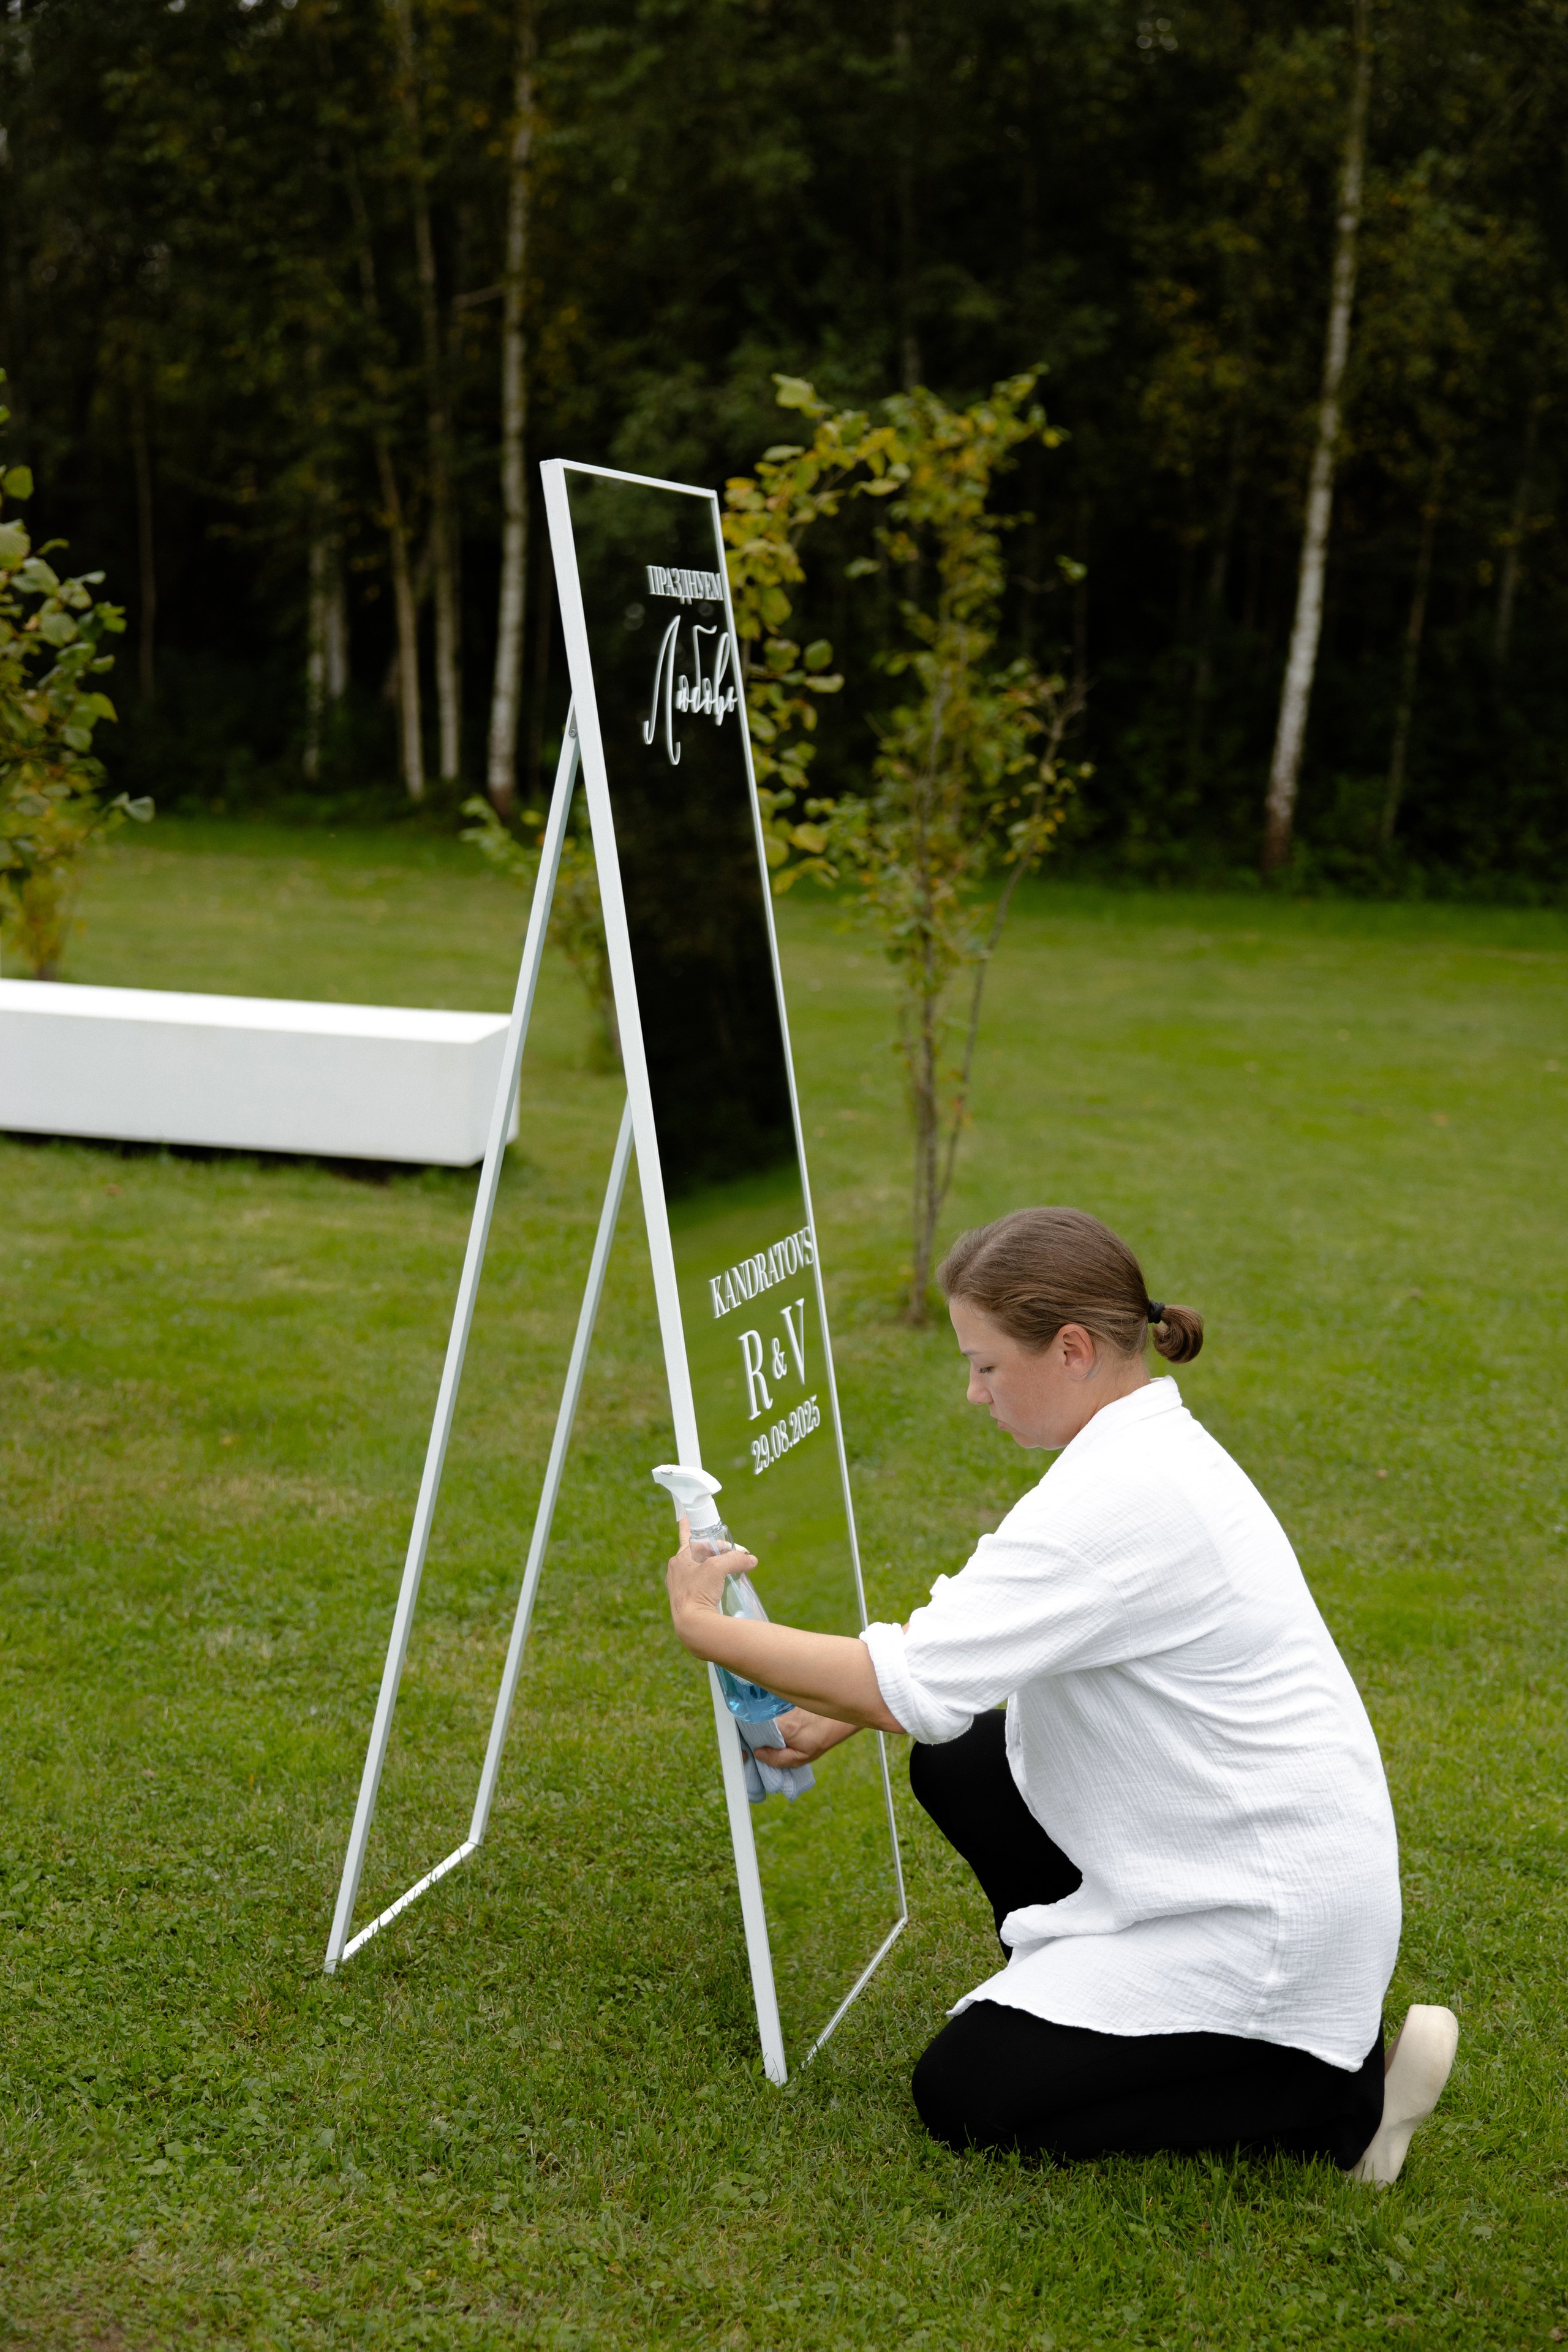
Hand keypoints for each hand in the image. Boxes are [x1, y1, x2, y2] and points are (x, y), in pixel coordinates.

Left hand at [665, 1517, 755, 1648]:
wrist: (693, 1625)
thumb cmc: (698, 1592)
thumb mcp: (718, 1568)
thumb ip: (735, 1559)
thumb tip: (750, 1559)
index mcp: (678, 1560)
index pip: (685, 1536)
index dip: (688, 1526)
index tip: (685, 1517)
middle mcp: (676, 1573)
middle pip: (698, 1554)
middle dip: (714, 1552)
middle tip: (731, 1552)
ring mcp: (680, 1588)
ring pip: (700, 1571)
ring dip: (714, 1568)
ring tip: (729, 1570)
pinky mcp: (687, 1602)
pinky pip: (701, 1586)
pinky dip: (712, 1583)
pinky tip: (722, 1587)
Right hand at [750, 1708, 860, 1768]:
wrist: (837, 1718)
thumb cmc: (820, 1737)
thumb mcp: (801, 1757)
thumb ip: (778, 1759)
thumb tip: (758, 1753)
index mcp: (782, 1726)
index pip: (753, 1727)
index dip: (747, 1737)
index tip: (748, 1746)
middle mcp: (779, 1711)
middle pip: (755, 1719)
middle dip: (751, 1731)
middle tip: (755, 1742)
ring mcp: (781, 1702)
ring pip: (761, 1712)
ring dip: (758, 1722)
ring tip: (762, 1734)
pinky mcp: (783, 1699)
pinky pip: (768, 1707)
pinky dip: (766, 1714)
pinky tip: (769, 1722)